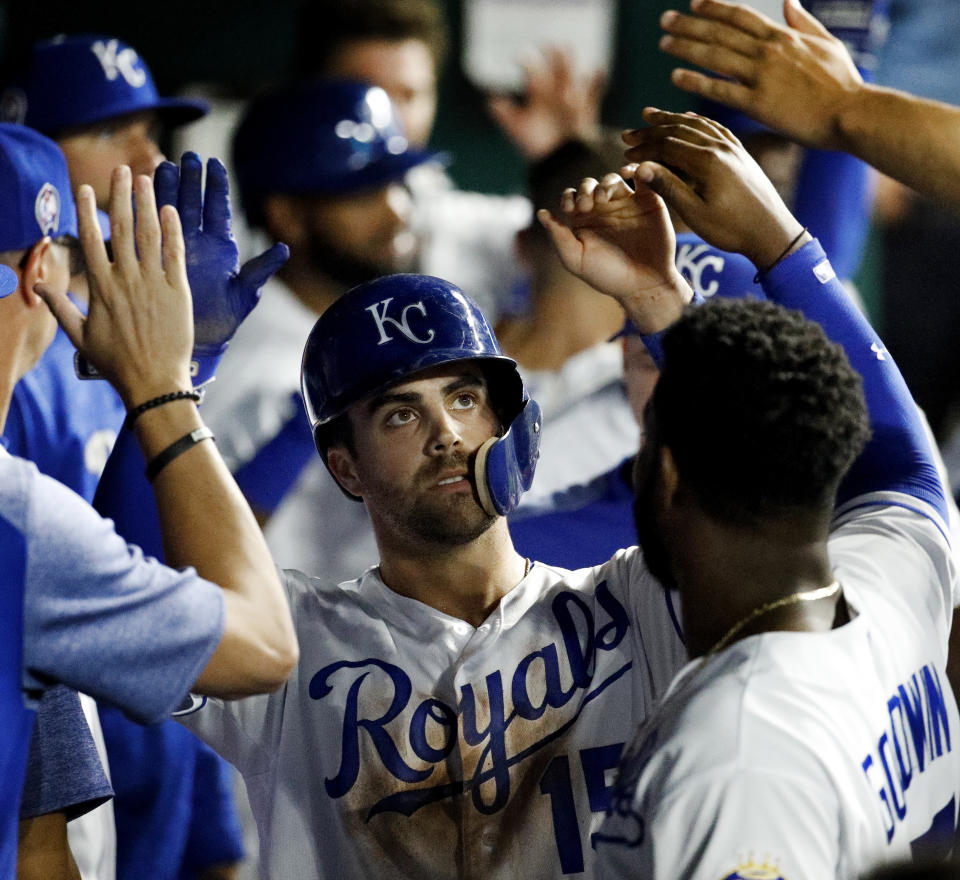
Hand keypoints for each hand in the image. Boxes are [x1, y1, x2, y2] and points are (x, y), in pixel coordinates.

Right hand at [36, 166, 192, 406]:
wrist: (153, 382)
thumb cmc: (116, 363)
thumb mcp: (80, 336)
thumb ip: (60, 307)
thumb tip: (35, 286)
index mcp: (101, 288)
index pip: (90, 240)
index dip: (86, 211)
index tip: (85, 187)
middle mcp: (126, 281)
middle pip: (121, 229)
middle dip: (121, 196)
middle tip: (122, 170)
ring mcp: (153, 285)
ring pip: (149, 236)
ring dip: (147, 205)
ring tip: (147, 179)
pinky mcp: (178, 293)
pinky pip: (175, 256)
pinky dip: (173, 232)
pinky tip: (171, 211)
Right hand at [154, 153, 288, 355]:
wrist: (200, 339)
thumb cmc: (225, 318)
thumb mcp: (245, 293)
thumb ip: (262, 268)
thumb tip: (285, 248)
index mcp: (220, 246)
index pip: (218, 208)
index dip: (216, 186)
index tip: (214, 164)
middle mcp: (199, 243)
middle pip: (193, 203)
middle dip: (191, 179)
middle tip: (188, 157)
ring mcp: (177, 249)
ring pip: (170, 212)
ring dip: (167, 189)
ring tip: (164, 166)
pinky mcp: (157, 260)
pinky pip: (149, 234)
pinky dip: (145, 215)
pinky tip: (138, 196)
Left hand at [487, 46, 605, 160]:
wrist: (559, 163)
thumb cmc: (537, 148)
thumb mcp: (520, 130)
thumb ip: (506, 116)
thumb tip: (489, 101)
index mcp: (538, 97)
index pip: (532, 75)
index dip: (528, 64)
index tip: (521, 57)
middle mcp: (554, 95)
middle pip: (554, 71)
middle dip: (553, 58)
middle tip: (550, 43)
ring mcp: (571, 101)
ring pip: (572, 77)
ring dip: (570, 64)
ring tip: (567, 48)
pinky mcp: (586, 110)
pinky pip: (594, 93)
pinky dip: (597, 82)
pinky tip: (599, 69)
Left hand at [537, 172, 690, 332]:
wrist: (644, 285)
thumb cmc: (608, 276)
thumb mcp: (576, 259)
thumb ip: (558, 236)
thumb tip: (540, 213)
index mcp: (584, 221)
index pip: (571, 196)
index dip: (569, 197)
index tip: (571, 209)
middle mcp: (604, 209)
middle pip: (590, 185)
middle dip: (585, 190)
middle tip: (586, 206)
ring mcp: (626, 204)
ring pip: (612, 180)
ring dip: (604, 183)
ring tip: (602, 198)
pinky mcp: (649, 201)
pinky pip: (643, 178)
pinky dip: (636, 169)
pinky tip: (626, 173)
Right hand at [622, 108, 805, 269]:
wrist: (772, 232)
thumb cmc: (732, 229)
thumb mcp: (695, 213)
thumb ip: (668, 187)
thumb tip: (641, 167)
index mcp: (707, 161)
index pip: (667, 145)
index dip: (643, 149)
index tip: (625, 153)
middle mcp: (720, 147)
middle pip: (679, 130)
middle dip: (651, 131)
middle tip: (628, 133)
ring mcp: (733, 147)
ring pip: (696, 124)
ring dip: (671, 119)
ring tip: (650, 116)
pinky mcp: (740, 153)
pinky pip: (715, 128)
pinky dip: (696, 120)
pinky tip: (688, 118)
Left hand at [657, 0, 861, 150]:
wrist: (851, 112)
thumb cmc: (842, 83)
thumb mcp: (827, 43)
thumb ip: (803, 22)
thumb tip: (789, 1)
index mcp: (783, 36)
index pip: (740, 16)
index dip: (714, 8)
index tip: (693, 4)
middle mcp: (769, 51)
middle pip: (721, 32)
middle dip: (690, 24)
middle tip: (665, 21)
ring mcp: (762, 76)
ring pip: (715, 56)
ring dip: (686, 48)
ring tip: (665, 44)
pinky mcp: (758, 103)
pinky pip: (720, 90)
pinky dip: (696, 82)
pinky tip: (676, 77)